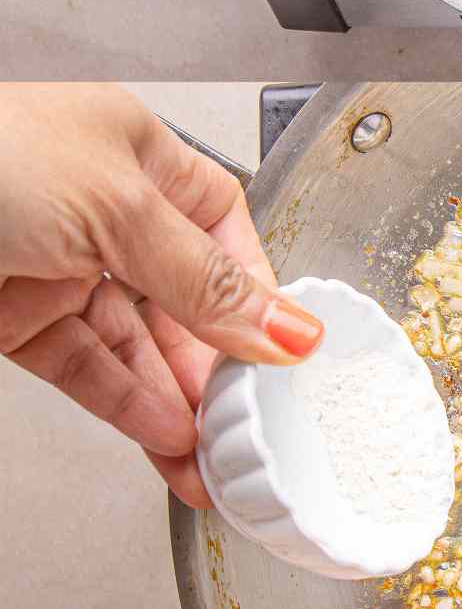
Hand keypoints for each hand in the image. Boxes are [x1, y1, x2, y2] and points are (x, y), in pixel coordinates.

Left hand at [0, 84, 323, 504]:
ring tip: (215, 458)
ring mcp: (56, 265)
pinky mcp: (13, 320)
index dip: (256, 293)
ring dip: (179, 402)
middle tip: (253, 427)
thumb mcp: (118, 208)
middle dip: (220, 366)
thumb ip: (203, 280)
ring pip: (136, 345)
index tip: (286, 354)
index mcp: (138, 151)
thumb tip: (286, 327)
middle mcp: (102, 206)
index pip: (223, 230)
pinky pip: (87, 369)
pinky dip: (127, 406)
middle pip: (184, 298)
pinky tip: (163, 437)